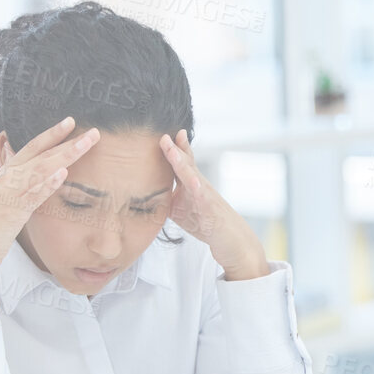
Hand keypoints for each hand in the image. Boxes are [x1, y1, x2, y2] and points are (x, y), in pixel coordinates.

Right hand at [0, 116, 100, 332]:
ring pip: (41, 169)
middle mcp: (7, 178)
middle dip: (66, 140)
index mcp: (6, 173)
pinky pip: (32, 194)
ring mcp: (9, 193)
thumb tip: (16, 158)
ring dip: (65, 155)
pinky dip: (47, 183)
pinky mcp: (12, 211)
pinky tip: (63, 173)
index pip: (32, 147)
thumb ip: (13, 179)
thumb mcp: (2, 197)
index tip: (71, 121)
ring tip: (86, 144)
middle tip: (92, 132)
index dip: (51, 133)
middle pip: (40, 153)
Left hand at [159, 129, 269, 280]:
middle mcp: (198, 184)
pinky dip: (197, 188)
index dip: (171, 148)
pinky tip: (192, 182)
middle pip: (186, 162)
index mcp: (189, 183)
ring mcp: (205, 194)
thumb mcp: (179, 208)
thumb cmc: (204, 222)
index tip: (161, 134)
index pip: (179, 162)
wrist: (230, 238)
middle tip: (164, 135)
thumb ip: (165, 197)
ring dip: (182, 162)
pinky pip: (202, 196)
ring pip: (192, 175)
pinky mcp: (210, 208)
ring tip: (172, 151)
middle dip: (175, 148)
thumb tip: (144, 194)